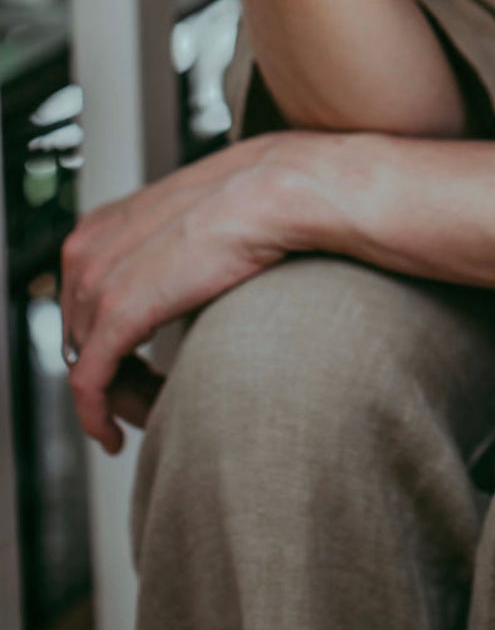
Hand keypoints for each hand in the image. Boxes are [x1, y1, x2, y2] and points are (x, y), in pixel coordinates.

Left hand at [58, 136, 304, 452]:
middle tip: (152, 398)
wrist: (279, 191)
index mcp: (101, 225)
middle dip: (113, 371)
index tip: (138, 368)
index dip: (108, 341)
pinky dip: (97, 417)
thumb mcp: (191, 225)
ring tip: (156, 412)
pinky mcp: (116, 313)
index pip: (82, 303)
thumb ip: (168, 251)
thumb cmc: (255, 202)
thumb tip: (181, 284)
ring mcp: (96, 280)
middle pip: (80, 334)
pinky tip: (115, 439)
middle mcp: (85, 249)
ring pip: (85, 364)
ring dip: (118, 396)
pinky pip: (89, 384)